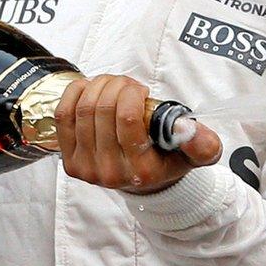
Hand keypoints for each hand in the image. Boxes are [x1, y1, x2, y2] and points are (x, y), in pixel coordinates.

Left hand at [55, 73, 222, 193]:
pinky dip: (74, 94)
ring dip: (97, 86)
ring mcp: (87, 169)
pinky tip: (88, 88)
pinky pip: (63, 118)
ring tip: (111, 84)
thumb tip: (187, 126)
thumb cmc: (168, 160)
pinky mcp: (70, 162)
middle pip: (101, 111)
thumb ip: (202, 142)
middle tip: (126, 83)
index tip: (141, 90)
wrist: (145, 181)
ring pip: (82, 110)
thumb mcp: (196, 153)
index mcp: (142, 170)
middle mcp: (111, 173)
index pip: (127, 119)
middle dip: (114, 85)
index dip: (131, 93)